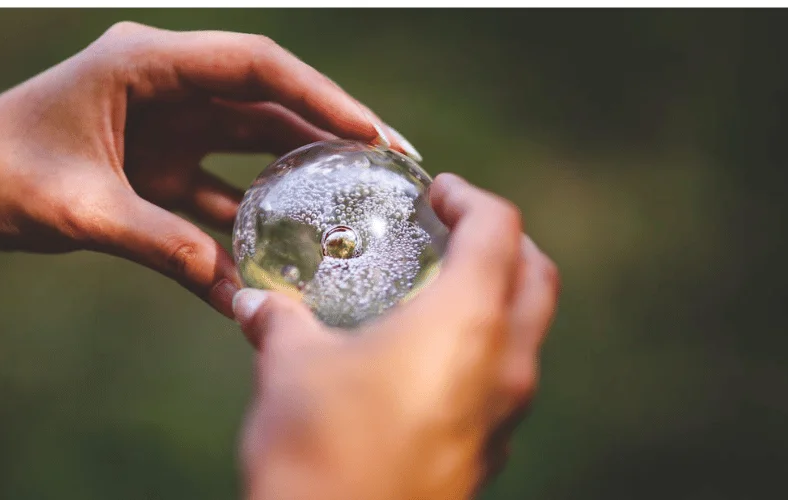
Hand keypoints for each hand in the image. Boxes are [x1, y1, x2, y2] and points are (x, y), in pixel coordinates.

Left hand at [0, 22, 419, 316]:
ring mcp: (167, 124)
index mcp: (144, 63)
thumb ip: (157, 241)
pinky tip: (282, 258)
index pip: (255, 66)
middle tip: (392, 161)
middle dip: (330, 129)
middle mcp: (166, 85)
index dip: (321, 95)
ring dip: (301, 172)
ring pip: (253, 142)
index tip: (371, 132)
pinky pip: (219, 190)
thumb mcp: (76, 208)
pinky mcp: (161, 164)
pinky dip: (248, 221)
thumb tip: (232, 287)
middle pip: (267, 100)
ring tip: (358, 201)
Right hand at [235, 173, 559, 499]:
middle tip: (450, 230)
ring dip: (496, 297)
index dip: (470, 197)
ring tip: (435, 291)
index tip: (437, 193)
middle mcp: (506, 364)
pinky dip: (480, 350)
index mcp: (469, 321)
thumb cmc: (319, 449)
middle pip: (536, 276)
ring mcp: (504, 415)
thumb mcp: (290, 368)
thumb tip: (254, 301)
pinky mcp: (487, 453)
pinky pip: (503, 381)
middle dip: (502, 241)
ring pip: (528, 333)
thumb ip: (278, 322)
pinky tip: (421, 361)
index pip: (500, 228)